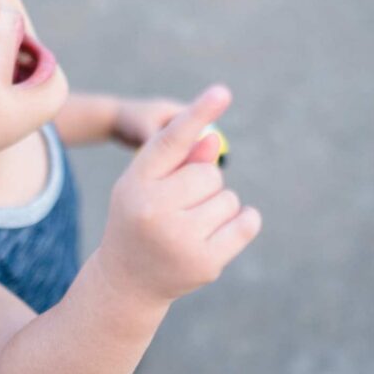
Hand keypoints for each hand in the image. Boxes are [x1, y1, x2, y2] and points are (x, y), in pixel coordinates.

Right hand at [98, 84, 261, 303]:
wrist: (126, 281)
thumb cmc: (138, 219)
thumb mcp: (146, 185)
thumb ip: (177, 160)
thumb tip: (213, 140)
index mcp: (135, 182)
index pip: (171, 141)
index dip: (199, 113)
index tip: (222, 91)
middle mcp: (153, 210)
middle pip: (209, 173)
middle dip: (203, 185)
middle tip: (179, 208)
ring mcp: (179, 239)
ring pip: (229, 198)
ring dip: (218, 207)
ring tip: (190, 226)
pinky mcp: (205, 262)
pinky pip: (247, 223)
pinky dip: (242, 222)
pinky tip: (217, 234)